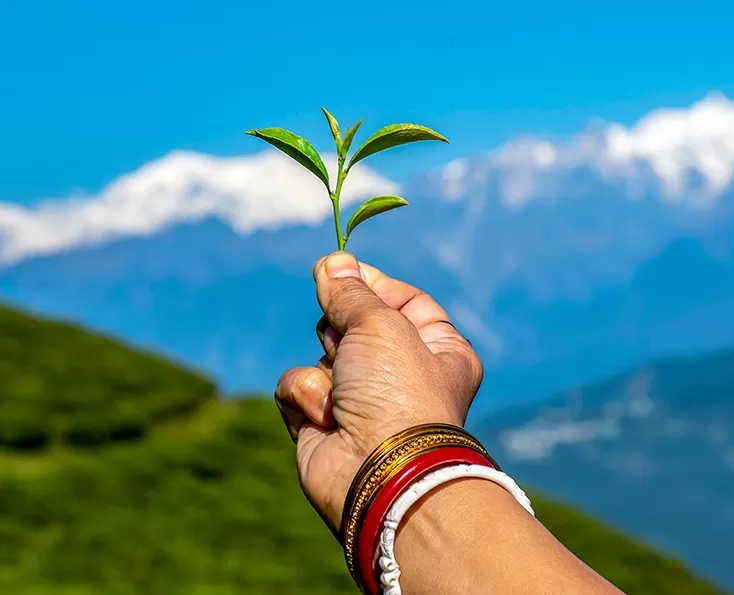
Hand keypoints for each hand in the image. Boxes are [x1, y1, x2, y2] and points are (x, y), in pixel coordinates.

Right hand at [274, 251, 483, 531]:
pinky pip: (297, 386)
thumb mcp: (379, 322)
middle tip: (348, 345)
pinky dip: (304, 397)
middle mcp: (400, 373)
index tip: (344, 270)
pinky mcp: (322, 422)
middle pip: (353, 323)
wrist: (378, 472)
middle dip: (340, 329)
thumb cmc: (397, 392)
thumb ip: (349, 291)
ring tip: (341, 394)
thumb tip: (332, 262)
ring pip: (319, 354)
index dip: (372, 284)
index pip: (403, 299)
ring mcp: (360, 399)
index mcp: (436, 348)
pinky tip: (324, 418)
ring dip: (322, 367)